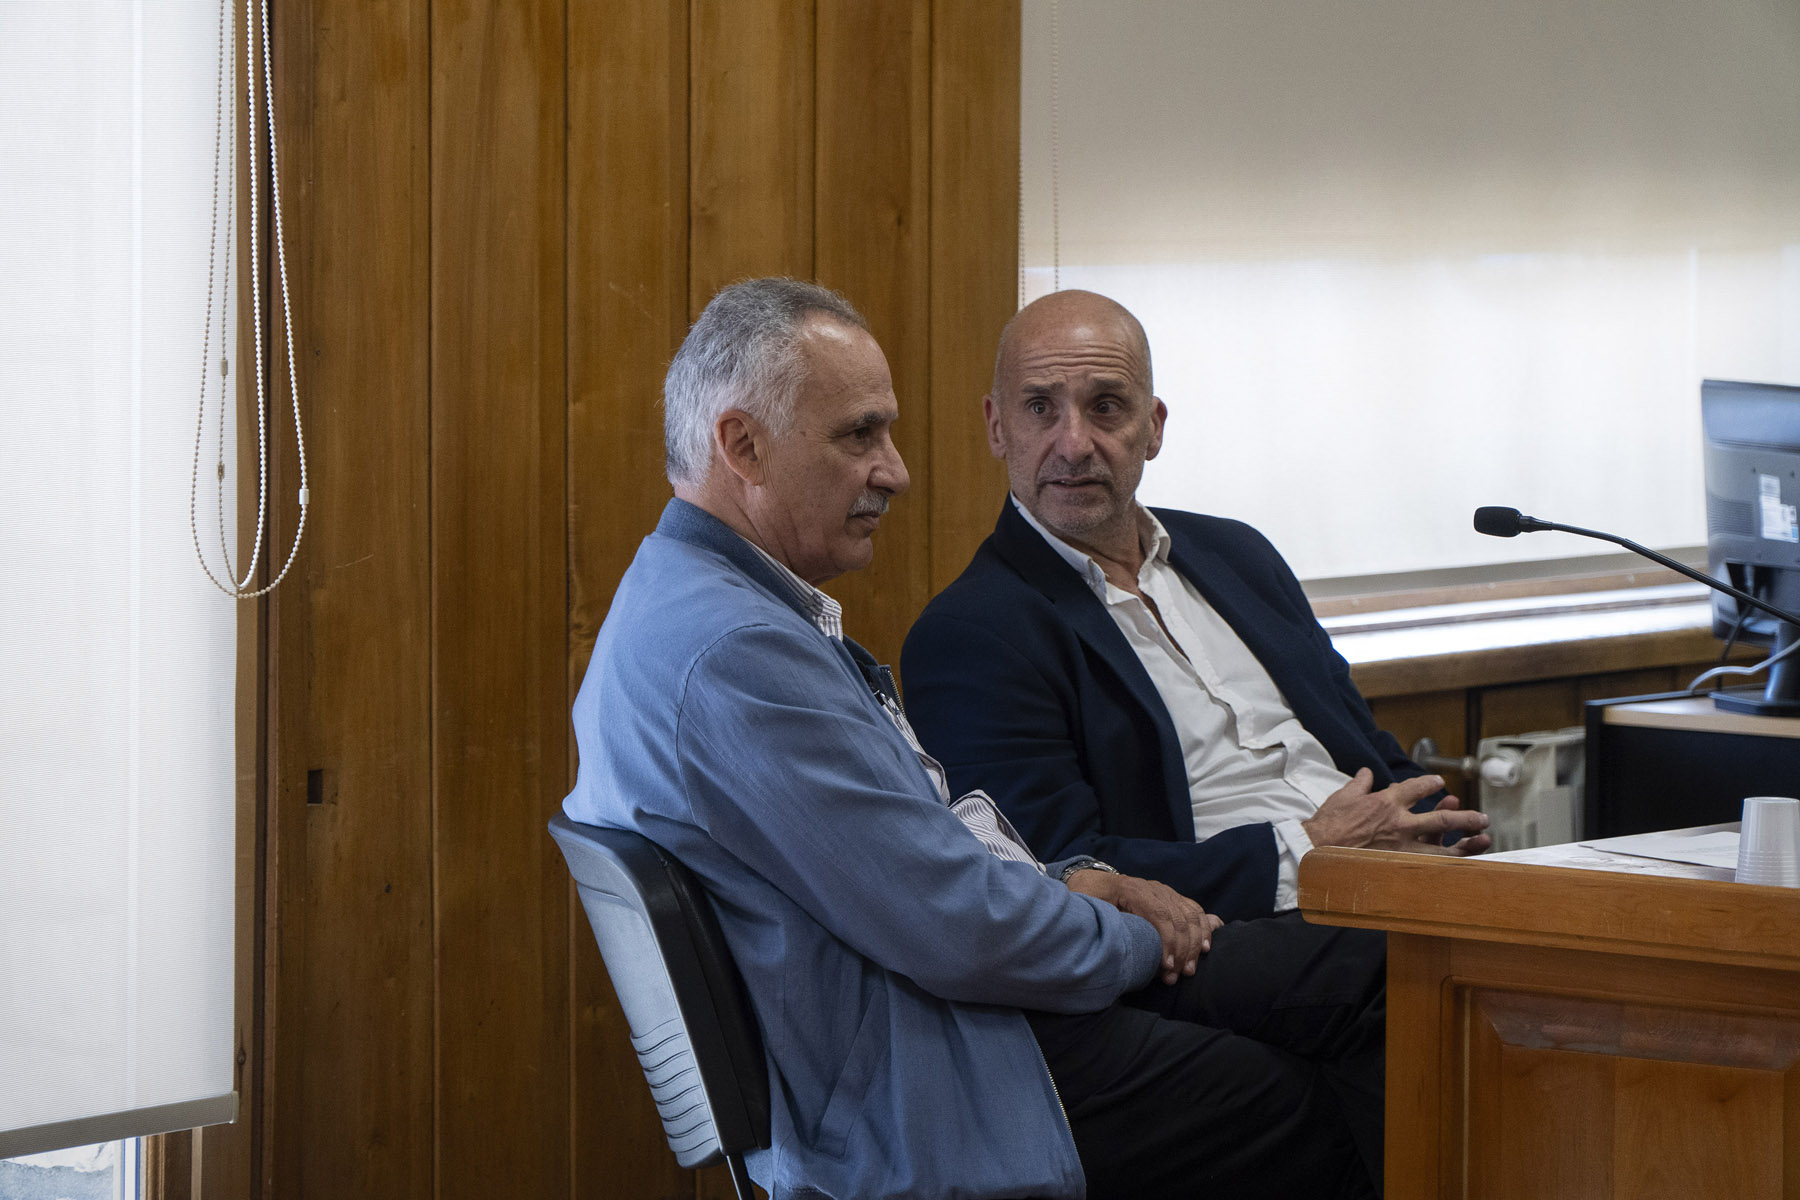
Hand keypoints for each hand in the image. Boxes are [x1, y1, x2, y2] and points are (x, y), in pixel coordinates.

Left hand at [1065, 869, 1222, 984]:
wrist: (1096, 883)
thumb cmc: (1090, 899)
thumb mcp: (1087, 906)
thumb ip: (1098, 919)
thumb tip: (1110, 941)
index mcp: (1133, 889)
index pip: (1159, 914)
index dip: (1167, 941)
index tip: (1167, 966)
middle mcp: (1154, 888)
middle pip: (1179, 918)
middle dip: (1182, 951)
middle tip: (1176, 976)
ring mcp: (1166, 892)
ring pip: (1191, 916)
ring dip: (1195, 944)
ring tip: (1189, 969)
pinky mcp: (1173, 898)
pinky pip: (1195, 911)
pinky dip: (1205, 929)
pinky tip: (1206, 948)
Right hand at [1303, 768, 1491, 855]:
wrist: (1316, 848)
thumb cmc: (1327, 823)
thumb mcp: (1342, 796)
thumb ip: (1359, 784)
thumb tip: (1365, 773)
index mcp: (1386, 802)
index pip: (1415, 788)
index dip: (1430, 784)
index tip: (1439, 782)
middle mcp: (1400, 823)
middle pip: (1441, 818)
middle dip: (1464, 817)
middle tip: (1482, 818)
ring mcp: (1401, 847)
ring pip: (1441, 847)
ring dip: (1465, 845)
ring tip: (1483, 841)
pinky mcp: (1396, 865)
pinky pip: (1427, 866)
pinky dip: (1445, 866)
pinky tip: (1461, 867)